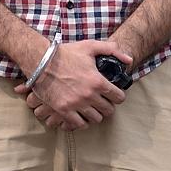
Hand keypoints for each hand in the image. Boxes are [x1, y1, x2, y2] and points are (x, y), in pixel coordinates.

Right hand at [13, 40, 129, 129]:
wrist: (41, 61)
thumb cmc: (66, 53)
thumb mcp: (90, 46)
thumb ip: (112, 50)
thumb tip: (129, 60)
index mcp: (97, 81)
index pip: (118, 97)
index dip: (118, 96)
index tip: (114, 94)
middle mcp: (89, 95)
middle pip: (108, 111)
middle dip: (108, 106)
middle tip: (103, 102)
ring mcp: (76, 104)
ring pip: (96, 119)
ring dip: (96, 114)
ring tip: (92, 108)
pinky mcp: (64, 110)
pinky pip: (79, 124)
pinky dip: (82, 121)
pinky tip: (81, 114)